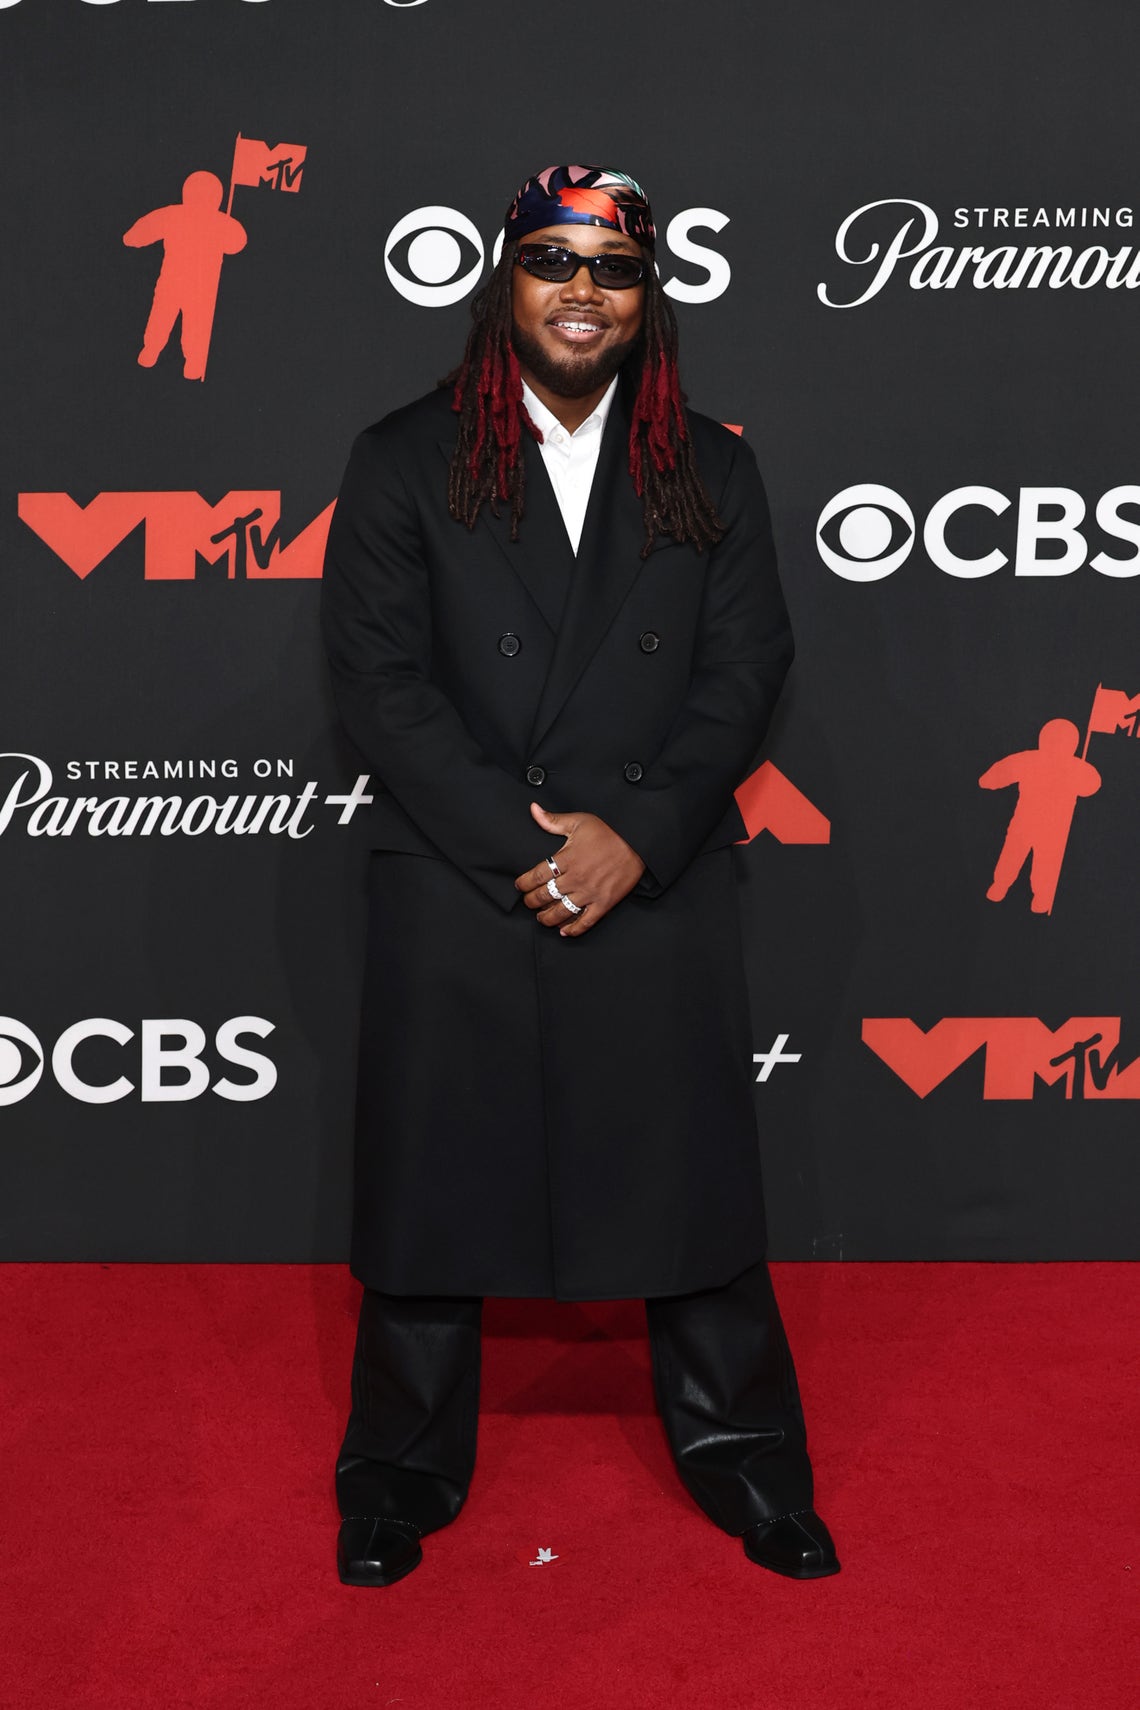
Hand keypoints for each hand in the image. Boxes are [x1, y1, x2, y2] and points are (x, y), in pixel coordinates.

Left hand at [514, 802, 645, 936]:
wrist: (638, 842)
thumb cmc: (609, 831)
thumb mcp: (579, 820)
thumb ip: (553, 820)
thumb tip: (533, 809)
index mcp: (567, 858)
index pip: (537, 876)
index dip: (524, 884)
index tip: (519, 886)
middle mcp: (576, 878)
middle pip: (545, 896)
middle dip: (532, 901)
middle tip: (528, 902)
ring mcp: (590, 893)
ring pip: (561, 912)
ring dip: (547, 918)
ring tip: (541, 918)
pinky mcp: (604, 903)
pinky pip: (585, 922)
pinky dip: (573, 929)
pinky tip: (564, 931)